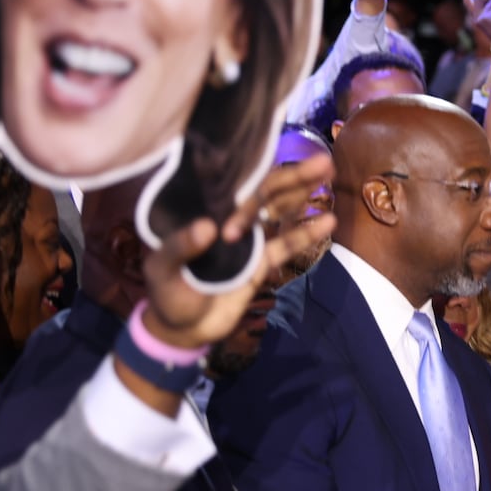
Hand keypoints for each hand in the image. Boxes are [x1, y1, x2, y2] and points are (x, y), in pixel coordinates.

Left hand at [141, 155, 336, 350]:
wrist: (184, 329)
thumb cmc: (166, 294)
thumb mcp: (162, 270)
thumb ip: (180, 247)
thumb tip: (208, 227)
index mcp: (203, 211)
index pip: (232, 185)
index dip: (254, 176)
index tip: (267, 181)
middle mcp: (229, 218)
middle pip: (264, 190)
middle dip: (292, 175)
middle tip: (323, 161)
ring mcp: (249, 239)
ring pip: (279, 209)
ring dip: (302, 192)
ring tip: (328, 173)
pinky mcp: (262, 262)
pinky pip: (287, 244)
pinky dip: (307, 233)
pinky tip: (328, 221)